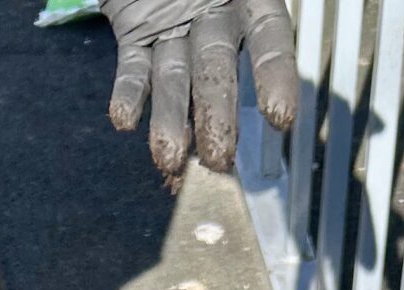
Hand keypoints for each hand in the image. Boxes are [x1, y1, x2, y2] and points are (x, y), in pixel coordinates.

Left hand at [101, 0, 297, 179]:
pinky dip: (129, 94)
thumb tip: (262, 15)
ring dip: (171, 120)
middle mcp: (214, 15)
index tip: (279, 118)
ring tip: (167, 159)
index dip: (275, 76)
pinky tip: (124, 120)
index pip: (270, 39)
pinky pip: (135, 69)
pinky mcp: (137, 34)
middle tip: (218, 158)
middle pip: (218, 70)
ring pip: (175, 80)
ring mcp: (175, 28)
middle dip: (218, 115)